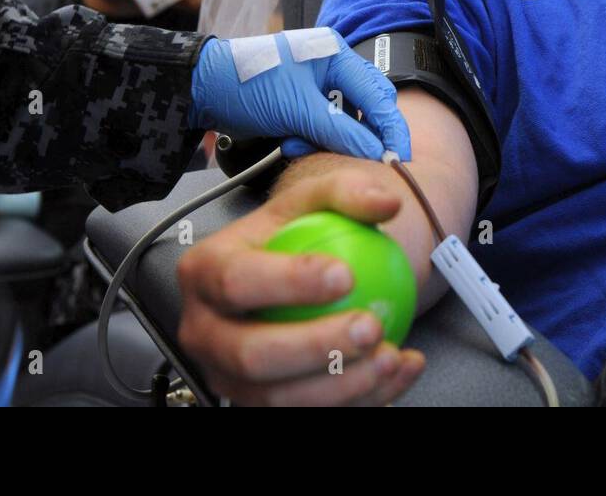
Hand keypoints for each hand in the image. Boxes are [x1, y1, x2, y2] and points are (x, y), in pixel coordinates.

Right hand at [176, 158, 424, 404]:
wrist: (294, 272)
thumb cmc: (298, 235)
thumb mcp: (316, 200)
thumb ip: (347, 192)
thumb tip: (384, 203)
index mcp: (205, 272)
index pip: (237, 281)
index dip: (289, 283)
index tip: (346, 275)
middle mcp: (205, 332)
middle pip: (251, 354)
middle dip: (316, 347)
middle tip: (370, 326)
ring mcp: (229, 376)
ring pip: (278, 398)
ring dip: (342, 385)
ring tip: (390, 355)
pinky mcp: (260, 403)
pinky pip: (307, 413)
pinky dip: (361, 398)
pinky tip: (400, 371)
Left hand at [189, 30, 412, 160]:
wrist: (202, 90)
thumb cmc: (246, 85)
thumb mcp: (297, 110)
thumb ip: (340, 132)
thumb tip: (377, 153)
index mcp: (335, 54)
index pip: (378, 95)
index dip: (391, 128)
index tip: (399, 158)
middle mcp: (331, 66)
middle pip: (365, 108)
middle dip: (358, 136)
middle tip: (362, 161)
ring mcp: (315, 85)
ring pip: (343, 121)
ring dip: (328, 140)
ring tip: (298, 144)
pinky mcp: (301, 102)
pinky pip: (322, 126)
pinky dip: (310, 139)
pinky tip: (289, 142)